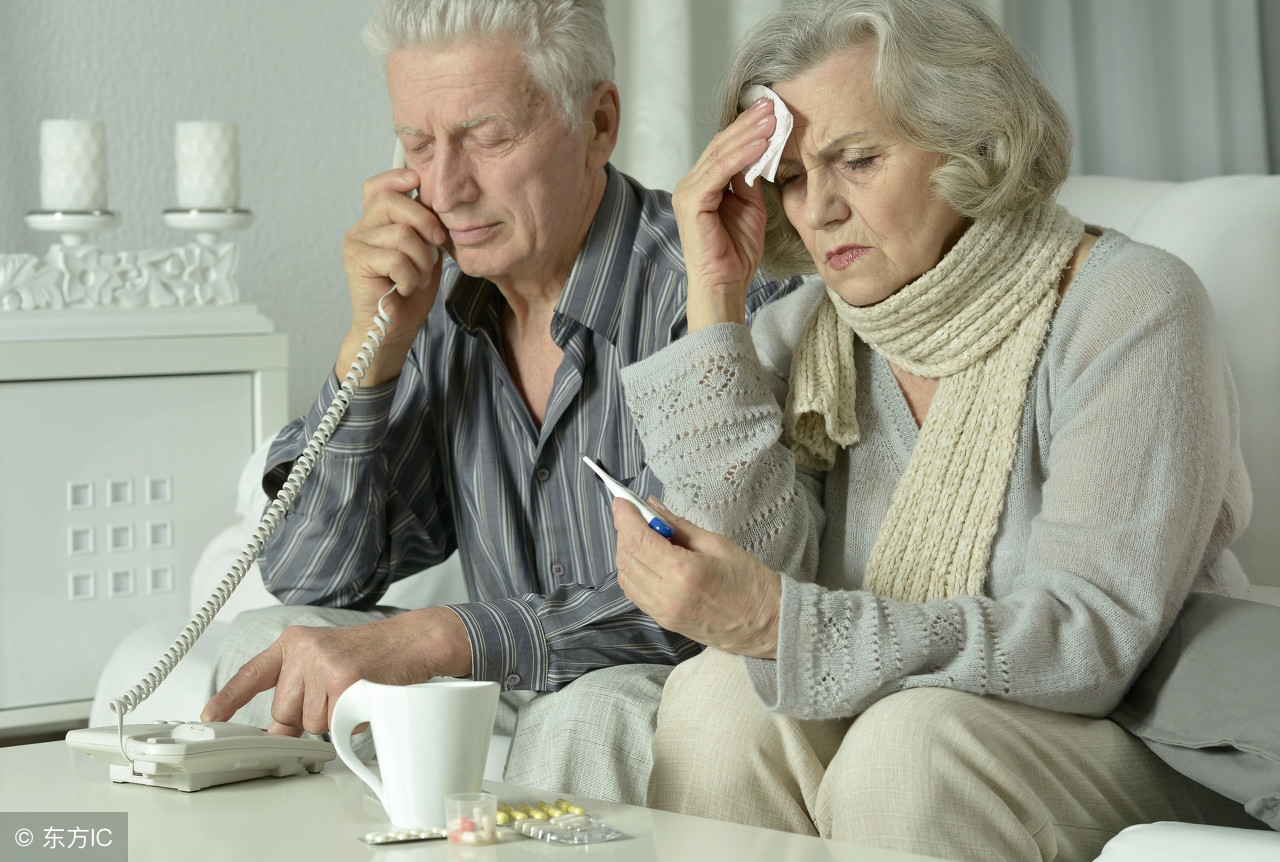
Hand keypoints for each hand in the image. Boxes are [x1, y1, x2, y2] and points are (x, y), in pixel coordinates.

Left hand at [200, 606, 470, 735]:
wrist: (415, 641)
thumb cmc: (376, 654)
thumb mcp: (328, 663)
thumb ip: (300, 692)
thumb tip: (280, 734)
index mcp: (295, 642)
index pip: (252, 674)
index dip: (228, 699)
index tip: (210, 717)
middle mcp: (303, 649)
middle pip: (284, 713)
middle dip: (310, 717)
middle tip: (338, 696)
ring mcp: (322, 663)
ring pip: (310, 723)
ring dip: (333, 720)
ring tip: (355, 694)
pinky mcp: (343, 680)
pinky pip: (334, 724)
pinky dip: (350, 721)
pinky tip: (364, 699)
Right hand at [337, 169, 445, 386]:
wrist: (393, 328)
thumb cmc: (409, 292)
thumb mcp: (425, 253)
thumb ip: (425, 227)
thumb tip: (437, 203)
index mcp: (377, 222)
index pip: (378, 186)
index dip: (397, 178)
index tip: (418, 182)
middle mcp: (361, 228)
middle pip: (392, 201)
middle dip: (425, 221)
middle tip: (437, 244)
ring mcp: (356, 243)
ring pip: (401, 234)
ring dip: (421, 261)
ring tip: (418, 278)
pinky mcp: (356, 262)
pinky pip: (395, 258)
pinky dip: (410, 276)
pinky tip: (405, 288)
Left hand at [613, 497, 779, 657]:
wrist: (768, 626)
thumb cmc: (752, 584)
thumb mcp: (718, 544)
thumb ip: (679, 525)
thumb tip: (653, 507)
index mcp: (683, 572)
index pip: (637, 539)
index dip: (625, 516)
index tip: (622, 501)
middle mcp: (667, 595)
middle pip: (626, 557)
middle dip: (624, 531)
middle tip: (634, 514)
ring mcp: (664, 612)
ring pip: (625, 577)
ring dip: (626, 552)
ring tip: (642, 535)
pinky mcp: (665, 622)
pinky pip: (635, 593)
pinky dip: (632, 572)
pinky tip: (646, 559)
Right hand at [671, 96, 774, 330]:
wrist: (725, 283)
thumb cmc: (736, 253)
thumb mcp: (751, 207)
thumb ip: (750, 180)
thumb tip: (761, 151)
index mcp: (702, 185)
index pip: (725, 149)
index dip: (747, 128)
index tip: (771, 110)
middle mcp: (691, 184)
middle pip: (721, 145)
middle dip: (749, 124)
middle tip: (772, 104)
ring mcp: (688, 192)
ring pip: (720, 154)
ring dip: (748, 134)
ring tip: (771, 118)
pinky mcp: (691, 202)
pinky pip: (719, 171)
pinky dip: (740, 156)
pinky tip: (760, 143)